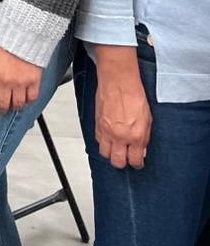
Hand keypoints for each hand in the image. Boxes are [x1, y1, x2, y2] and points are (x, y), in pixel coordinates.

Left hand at [0, 45, 42, 113]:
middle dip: (2, 109)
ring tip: (16, 106)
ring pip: (18, 104)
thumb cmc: (7, 43)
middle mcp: (5, 81)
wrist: (23, 35)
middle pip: (3, 104)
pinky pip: (32, 98)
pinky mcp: (33, 82)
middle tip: (3, 109)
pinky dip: (30, 101)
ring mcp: (20, 83)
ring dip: (17, 107)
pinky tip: (28, 99)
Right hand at [94, 47, 151, 168]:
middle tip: (125, 158)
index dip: (137, 163)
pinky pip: (98, 140)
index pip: (135, 161)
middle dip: (122, 162)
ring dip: (110, 153)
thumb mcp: (147, 119)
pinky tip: (108, 137)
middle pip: (117, 162)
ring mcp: (107, 131)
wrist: (118, 81)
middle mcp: (120, 136)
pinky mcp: (97, 124)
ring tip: (115, 149)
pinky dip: (103, 142)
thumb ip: (144, 137)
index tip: (137, 161)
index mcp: (136, 136)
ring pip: (105, 154)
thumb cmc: (134, 94)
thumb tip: (141, 149)